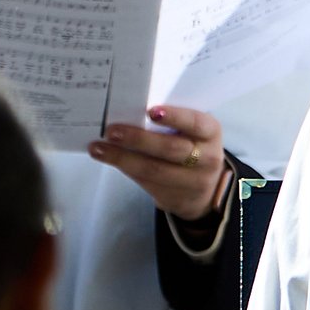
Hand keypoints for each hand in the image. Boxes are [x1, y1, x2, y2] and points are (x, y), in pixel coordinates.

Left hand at [92, 106, 226, 219]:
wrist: (204, 189)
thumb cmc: (192, 147)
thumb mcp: (194, 133)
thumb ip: (174, 123)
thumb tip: (131, 111)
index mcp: (210, 133)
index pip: (195, 123)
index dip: (175, 117)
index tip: (151, 111)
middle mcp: (206, 158)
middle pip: (170, 149)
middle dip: (138, 139)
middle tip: (112, 131)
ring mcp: (191, 182)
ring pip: (153, 169)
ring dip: (122, 158)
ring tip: (98, 148)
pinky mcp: (173, 198)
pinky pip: (145, 182)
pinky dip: (124, 168)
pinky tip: (107, 158)